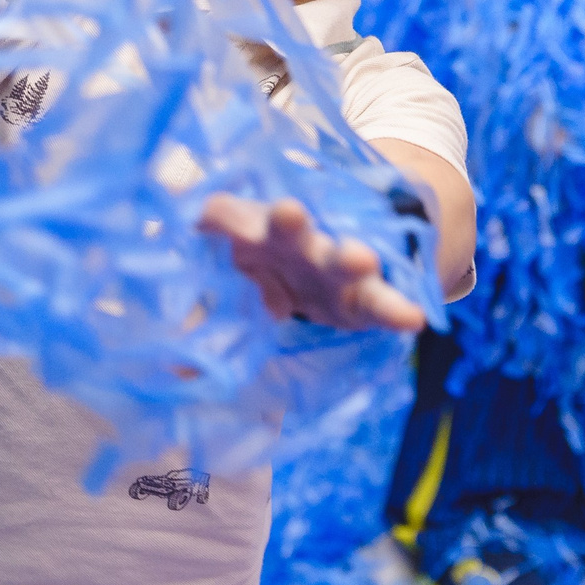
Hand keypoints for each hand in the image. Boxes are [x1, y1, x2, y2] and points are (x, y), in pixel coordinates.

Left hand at [198, 195, 424, 332]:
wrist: (332, 260)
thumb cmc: (264, 271)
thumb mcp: (228, 288)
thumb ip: (201, 323)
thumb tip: (173, 372)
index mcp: (245, 231)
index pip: (226, 214)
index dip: (219, 216)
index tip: (206, 217)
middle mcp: (290, 240)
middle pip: (288, 227)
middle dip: (288, 221)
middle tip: (288, 212)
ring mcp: (331, 264)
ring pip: (341, 256)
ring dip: (350, 256)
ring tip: (362, 258)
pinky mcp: (363, 295)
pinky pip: (382, 301)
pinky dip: (395, 309)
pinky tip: (411, 318)